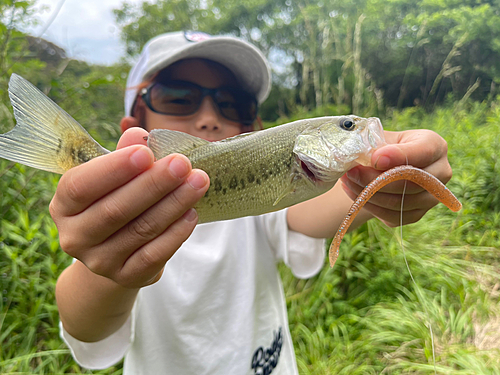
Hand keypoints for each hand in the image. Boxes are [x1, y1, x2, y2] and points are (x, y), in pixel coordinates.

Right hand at [49, 127, 209, 287]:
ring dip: (173, 204)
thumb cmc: (115, 202)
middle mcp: (75, 236)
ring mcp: (99, 262)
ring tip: (198, 182)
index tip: (146, 153)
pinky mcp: (126, 277)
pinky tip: (192, 213)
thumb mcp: (113, 178)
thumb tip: (139, 135)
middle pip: (115, 210)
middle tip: (182, 164)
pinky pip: (154, 255)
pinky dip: (176, 233)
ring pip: (140, 230)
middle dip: (153, 185)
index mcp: (64, 205)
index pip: (80, 186)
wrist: (115, 252)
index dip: (113, 169)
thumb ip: (125, 155)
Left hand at [340, 129, 452, 226]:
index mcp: (435, 145)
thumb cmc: (382, 147)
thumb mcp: (380, 138)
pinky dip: (371, 207)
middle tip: (351, 172)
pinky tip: (355, 194)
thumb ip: (375, 145)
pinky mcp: (417, 214)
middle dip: (376, 179)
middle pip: (412, 182)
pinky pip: (394, 216)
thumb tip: (368, 159)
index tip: (373, 159)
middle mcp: (441, 172)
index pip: (423, 152)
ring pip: (401, 202)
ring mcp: (432, 197)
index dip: (398, 156)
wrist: (382, 167)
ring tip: (348, 182)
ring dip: (370, 194)